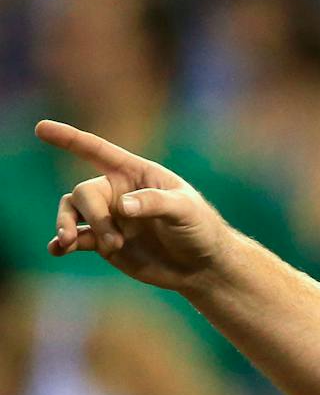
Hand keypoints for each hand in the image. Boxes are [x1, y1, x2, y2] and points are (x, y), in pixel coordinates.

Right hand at [36, 120, 231, 290]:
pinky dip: (63, 243)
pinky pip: (75, 238)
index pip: (97, 151)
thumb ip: (154, 203)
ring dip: (67, 226)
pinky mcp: (105, 242)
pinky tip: (57, 250)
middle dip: (95, 216)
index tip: (41, 128)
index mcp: (135, 174)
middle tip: (115, 241)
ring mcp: (109, 218)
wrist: (202, 266)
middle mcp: (116, 192)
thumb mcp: (185, 210)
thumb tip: (121, 205)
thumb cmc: (200, 228)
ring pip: (72, 213)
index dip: (69, 139)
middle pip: (85, 193)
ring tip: (69, 243)